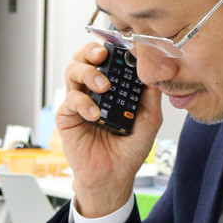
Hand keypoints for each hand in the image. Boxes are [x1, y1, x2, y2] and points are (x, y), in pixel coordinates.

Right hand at [57, 42, 162, 216]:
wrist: (114, 176)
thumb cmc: (129, 149)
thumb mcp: (149, 119)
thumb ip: (151, 95)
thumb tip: (155, 69)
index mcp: (113, 87)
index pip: (108, 59)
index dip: (113, 49)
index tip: (123, 46)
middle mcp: (94, 90)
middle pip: (84, 57)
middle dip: (91, 50)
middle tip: (103, 55)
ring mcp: (79, 102)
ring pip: (72, 71)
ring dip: (87, 73)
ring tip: (102, 85)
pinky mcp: (67, 117)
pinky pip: (70, 100)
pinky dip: (82, 103)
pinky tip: (94, 114)